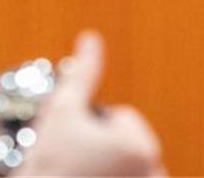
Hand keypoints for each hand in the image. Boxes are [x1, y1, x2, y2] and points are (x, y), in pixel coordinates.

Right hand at [17, 32, 165, 177]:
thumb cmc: (49, 164)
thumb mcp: (61, 111)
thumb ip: (83, 73)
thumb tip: (91, 39)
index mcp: (140, 145)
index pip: (121, 117)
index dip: (91, 126)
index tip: (74, 146)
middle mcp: (154, 171)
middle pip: (126, 141)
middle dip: (102, 147)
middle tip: (75, 162)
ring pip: (127, 165)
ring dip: (109, 167)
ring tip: (81, 175)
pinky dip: (115, 177)